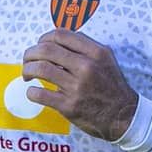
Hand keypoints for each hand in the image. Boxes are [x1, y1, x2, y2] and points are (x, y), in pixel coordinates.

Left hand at [20, 28, 137, 140]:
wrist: (124, 116)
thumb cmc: (112, 86)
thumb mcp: (106, 59)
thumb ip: (85, 47)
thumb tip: (57, 40)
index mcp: (95, 52)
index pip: (60, 35)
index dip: (44, 38)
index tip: (40, 45)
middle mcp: (86, 67)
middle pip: (46, 50)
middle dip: (30, 53)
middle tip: (27, 60)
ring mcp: (77, 87)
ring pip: (41, 69)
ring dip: (27, 70)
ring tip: (27, 75)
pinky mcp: (69, 106)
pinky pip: (41, 94)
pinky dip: (31, 91)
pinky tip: (33, 91)